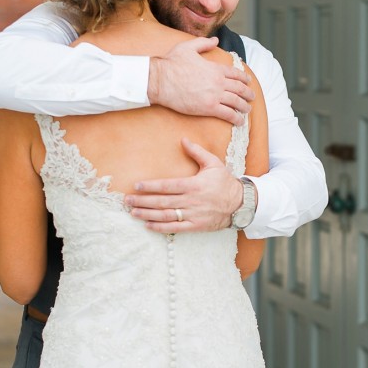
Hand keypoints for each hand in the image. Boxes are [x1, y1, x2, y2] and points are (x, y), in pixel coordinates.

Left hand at [124, 138, 243, 232]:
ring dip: (147, 214)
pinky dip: (160, 227)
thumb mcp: (213, 163)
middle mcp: (191, 201)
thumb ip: (196, 152)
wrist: (240, 203)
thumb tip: (183, 140)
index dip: (151, 186)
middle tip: (127, 200)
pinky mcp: (195, 226)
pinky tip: (148, 225)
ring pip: (166, 215)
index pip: (167, 186)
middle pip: (162, 201)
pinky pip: (175, 228)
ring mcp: (192, 214)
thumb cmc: (224, 182)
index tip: (136, 186)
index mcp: (193, 185)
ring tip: (133, 212)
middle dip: (143, 201)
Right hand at [147, 37, 253, 125]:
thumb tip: (215, 40)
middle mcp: (218, 82)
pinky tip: (239, 121)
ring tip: (247, 110)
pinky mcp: (208, 108)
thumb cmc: (171, 63)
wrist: (160, 80)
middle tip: (252, 97)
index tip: (248, 82)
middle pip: (239, 88)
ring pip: (236, 102)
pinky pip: (227, 114)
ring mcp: (214, 95)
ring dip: (244, 106)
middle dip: (248, 93)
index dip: (244, 78)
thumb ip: (204, 43)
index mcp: (215, 68)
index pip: (236, 73)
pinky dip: (236, 118)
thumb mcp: (188, 47)